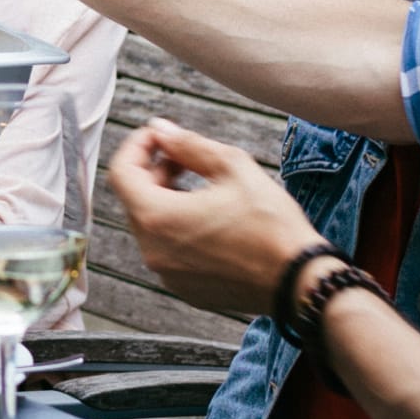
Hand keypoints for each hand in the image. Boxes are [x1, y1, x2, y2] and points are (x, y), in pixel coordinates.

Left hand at [107, 118, 319, 314]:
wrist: (298, 280)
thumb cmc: (269, 223)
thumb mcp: (231, 166)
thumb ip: (188, 144)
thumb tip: (161, 129)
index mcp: (157, 218)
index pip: (121, 172)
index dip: (137, 145)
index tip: (160, 135)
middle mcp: (153, 251)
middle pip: (135, 199)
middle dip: (155, 170)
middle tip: (187, 157)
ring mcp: (168, 274)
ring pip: (152, 225)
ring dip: (168, 199)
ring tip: (204, 186)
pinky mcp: (186, 288)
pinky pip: (169, 250)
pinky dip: (179, 228)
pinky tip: (212, 218)